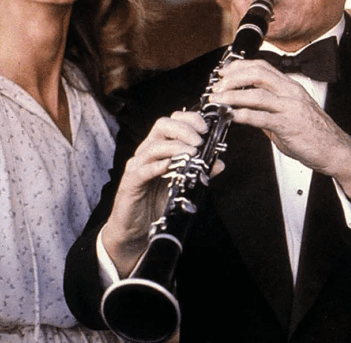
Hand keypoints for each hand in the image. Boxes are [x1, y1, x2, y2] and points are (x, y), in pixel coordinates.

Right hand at [103, 111, 221, 275]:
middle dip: (184, 129)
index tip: (206, 128)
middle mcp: (147, 152)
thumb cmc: (157, 203)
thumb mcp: (183, 185)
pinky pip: (143, 170)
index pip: (173, 122)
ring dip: (176, 147)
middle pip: (162, 126)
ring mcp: (137, 166)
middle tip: (199, 141)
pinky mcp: (130, 183)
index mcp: (160, 148)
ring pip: (154, 146)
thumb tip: (219, 162)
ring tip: (193, 154)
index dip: (190, 120)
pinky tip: (170, 166)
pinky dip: (157, 166)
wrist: (136, 230)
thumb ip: (200, 172)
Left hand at [209, 59, 350, 198]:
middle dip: (233, 78)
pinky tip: (231, 117)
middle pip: (257, 74)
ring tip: (218, 100)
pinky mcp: (288, 125)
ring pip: (256, 93)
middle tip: (217, 86)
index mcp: (290, 87)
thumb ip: (268, 110)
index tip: (224, 72)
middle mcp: (290, 92)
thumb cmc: (315, 134)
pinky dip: (242, 115)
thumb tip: (246, 109)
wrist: (335, 150)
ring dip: (232, 96)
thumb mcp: (290, 114)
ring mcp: (289, 107)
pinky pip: (260, 117)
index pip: (262, 66)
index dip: (240, 67)